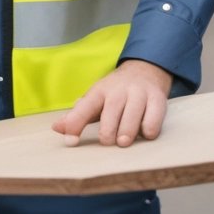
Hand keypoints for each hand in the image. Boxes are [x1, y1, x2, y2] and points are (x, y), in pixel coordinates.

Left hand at [52, 59, 173, 146]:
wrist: (144, 71)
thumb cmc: (115, 92)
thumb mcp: (95, 99)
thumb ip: (78, 115)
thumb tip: (57, 128)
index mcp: (99, 91)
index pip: (84, 108)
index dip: (75, 124)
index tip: (70, 141)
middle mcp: (118, 91)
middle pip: (110, 113)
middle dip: (107, 131)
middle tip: (107, 142)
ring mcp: (138, 94)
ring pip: (132, 116)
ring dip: (127, 132)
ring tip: (123, 142)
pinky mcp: (157, 99)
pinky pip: (154, 118)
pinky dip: (149, 129)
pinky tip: (145, 134)